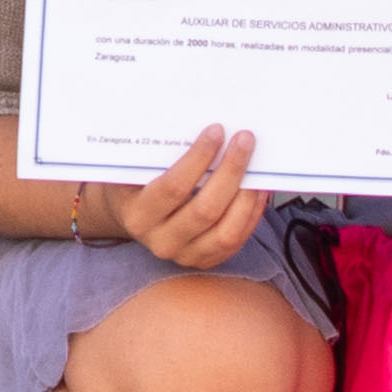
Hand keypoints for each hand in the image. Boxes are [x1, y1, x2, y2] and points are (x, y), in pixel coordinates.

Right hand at [118, 126, 267, 271]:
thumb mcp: (136, 169)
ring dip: (246, 195)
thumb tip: (207, 130)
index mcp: (138, 215)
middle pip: (205, 210)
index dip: (198, 158)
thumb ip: (161, 155)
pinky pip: (237, 240)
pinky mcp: (206, 260)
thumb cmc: (137, 185)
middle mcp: (161, 241)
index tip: (216, 131)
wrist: (132, 216)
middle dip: (230, 171)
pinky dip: (252, 212)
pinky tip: (258, 188)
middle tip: (244, 140)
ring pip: (226, 231)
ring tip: (256, 165)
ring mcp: (185, 255)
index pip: (173, 188)